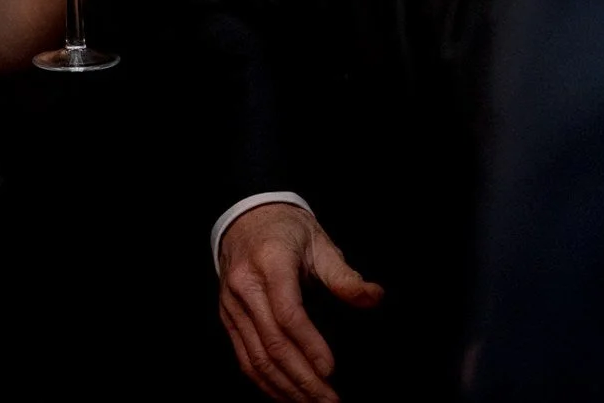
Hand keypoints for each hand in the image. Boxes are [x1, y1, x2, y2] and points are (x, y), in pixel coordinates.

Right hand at [216, 202, 384, 402]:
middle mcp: (244, 285)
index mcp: (270, 262)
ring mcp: (232, 304)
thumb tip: (374, 298)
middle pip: (272, 343)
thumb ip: (345, 276)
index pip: (288, 313)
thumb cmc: (286, 230)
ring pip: (256, 358)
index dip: (310, 345)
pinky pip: (244, 358)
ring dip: (286, 388)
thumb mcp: (320, 242)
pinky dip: (265, 383)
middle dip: (303, 378)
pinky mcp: (228, 318)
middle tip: (330, 400)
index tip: (331, 370)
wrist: (245, 218)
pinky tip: (287, 395)